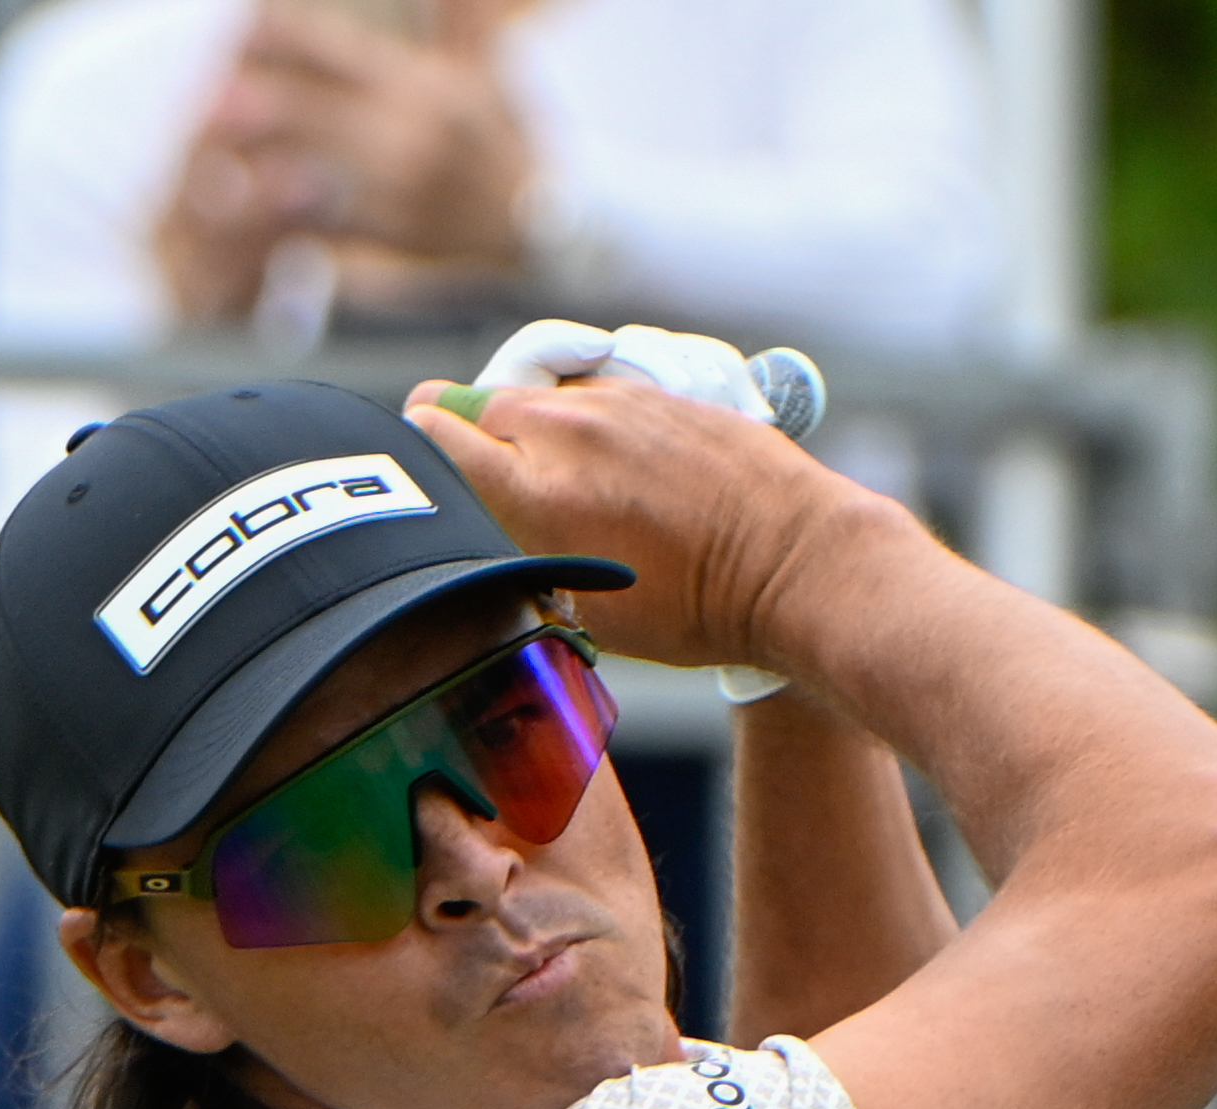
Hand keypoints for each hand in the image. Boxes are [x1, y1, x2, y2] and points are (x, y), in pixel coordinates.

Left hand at [153, 2, 533, 321]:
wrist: (543, 230)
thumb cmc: (505, 144)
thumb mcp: (483, 74)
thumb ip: (459, 20)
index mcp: (426, 88)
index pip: (342, 52)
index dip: (289, 36)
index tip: (245, 23)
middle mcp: (412, 138)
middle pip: (318, 113)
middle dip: (262, 104)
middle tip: (213, 99)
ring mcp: (403, 195)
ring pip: (317, 177)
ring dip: (264, 171)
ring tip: (216, 166)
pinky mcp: (395, 244)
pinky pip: (332, 234)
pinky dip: (292, 229)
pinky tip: (257, 225)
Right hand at [404, 374, 889, 673]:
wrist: (795, 564)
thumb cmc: (697, 608)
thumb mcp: (587, 610)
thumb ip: (520, 560)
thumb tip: (481, 540)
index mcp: (533, 490)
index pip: (432, 431)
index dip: (421, 454)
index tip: (427, 478)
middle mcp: (566, 430)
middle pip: (476, 405)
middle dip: (476, 441)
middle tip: (499, 489)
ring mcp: (616, 401)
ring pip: (540, 397)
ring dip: (538, 431)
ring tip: (572, 486)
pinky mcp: (657, 390)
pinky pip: (597, 395)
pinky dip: (592, 425)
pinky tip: (623, 473)